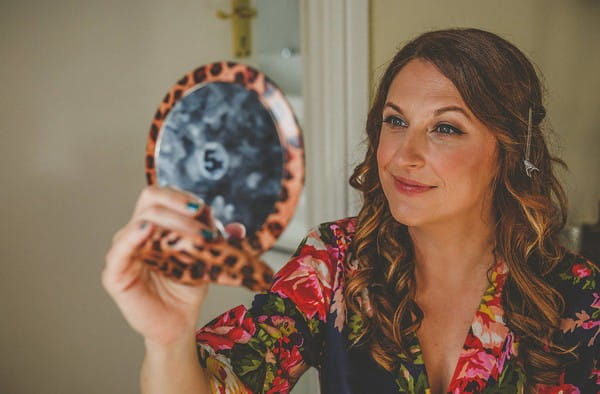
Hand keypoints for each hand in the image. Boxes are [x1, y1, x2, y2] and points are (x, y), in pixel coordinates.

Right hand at [102, 186, 244, 344]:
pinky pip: (119, 250)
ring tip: (197, 239)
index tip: (203, 210)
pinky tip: (146, 230)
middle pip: (152, 200)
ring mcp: (124, 250)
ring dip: (173, 224)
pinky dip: (132, 236)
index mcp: (157, 224)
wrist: (178, 323)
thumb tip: (238, 229)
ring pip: (142, 220)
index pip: (164, 195)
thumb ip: (219, 240)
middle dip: (180, 207)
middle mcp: (137, 231)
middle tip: (204, 229)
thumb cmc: (187, 288)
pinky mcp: (115, 273)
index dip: (183, 198)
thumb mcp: (207, 258)